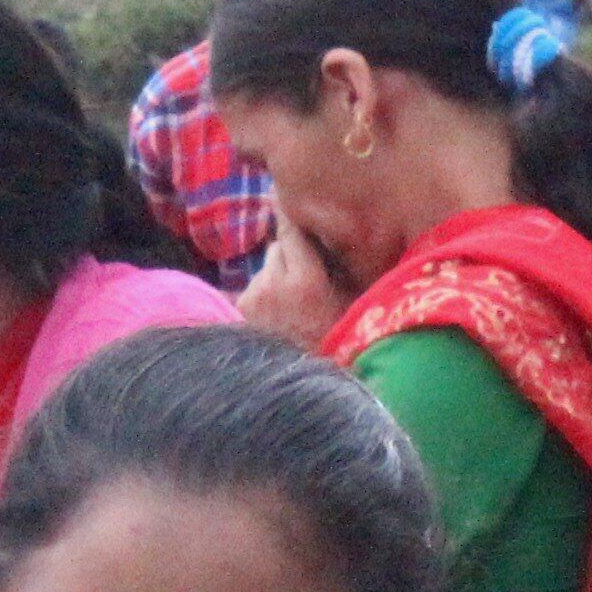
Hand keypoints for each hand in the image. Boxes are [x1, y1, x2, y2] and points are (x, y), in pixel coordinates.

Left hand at [237, 223, 344, 350]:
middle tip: (305, 271)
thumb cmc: (336, 341)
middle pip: (277, 247)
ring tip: (292, 300)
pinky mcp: (241, 307)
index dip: (297, 224)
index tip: (298, 212)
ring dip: (277, 274)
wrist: (303, 379)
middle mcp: (273, 283)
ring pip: (266, 267)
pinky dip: (265, 291)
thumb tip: (334, 236)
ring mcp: (253, 295)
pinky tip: (278, 312)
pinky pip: (255, 286)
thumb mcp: (350, 302)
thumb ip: (341, 267)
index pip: (293, 232)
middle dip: (291, 254)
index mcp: (305, 280)